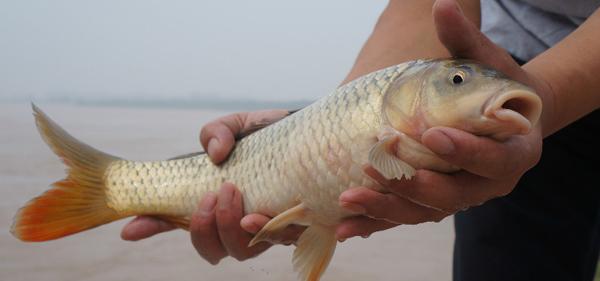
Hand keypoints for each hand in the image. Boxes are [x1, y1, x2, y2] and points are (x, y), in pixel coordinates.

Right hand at [121, 110, 302, 263]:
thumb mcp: (236, 125)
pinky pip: (279, 240)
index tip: (131, 229)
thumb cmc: (270, 134)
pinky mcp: (296, 225)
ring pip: (241, 250)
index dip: (153, 227)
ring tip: (234, 193)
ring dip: (230, 227)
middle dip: (202, 228)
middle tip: (211, 194)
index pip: (178, 221)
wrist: (316, 134)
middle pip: (212, 249)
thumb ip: (216, 132)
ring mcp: (265, 227)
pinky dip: (266, 229)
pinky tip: (262, 213)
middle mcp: (236, 220)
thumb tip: (215, 154)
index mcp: (214, 200)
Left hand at [336, 0, 551, 239]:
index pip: (493, 159)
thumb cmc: (496, 88)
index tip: (432, 136)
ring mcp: (460, 198)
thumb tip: (442, 5)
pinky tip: (345, 227)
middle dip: (412, 185)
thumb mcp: (487, 64)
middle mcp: (488, 184)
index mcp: (513, 152)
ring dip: (385, 209)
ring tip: (348, 199)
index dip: (465, 152)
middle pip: (453, 197)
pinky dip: (376, 223)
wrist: (501, 120)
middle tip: (376, 167)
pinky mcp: (434, 204)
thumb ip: (464, 41)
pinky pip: (405, 218)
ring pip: (423, 213)